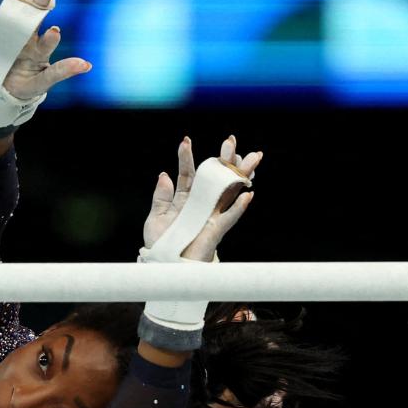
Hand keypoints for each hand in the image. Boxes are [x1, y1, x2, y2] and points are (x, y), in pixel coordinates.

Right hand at [0, 0, 91, 102]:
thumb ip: (61, 72)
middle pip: (35, 14)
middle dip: (41, 1)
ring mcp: (7, 32)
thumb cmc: (24, 86)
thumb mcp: (42, 83)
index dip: (52, 35)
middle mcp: (26, 35)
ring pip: (14, 10)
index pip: (49, 38)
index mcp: (40, 48)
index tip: (54, 32)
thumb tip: (88, 65)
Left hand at [144, 134, 262, 260]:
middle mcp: (200, 204)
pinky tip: (248, 194)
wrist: (164, 266)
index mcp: (184, 199)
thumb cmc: (161, 243)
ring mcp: (210, 216)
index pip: (188, 174)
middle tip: (230, 141)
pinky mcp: (216, 230)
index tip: (185, 141)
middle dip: (223, 160)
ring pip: (229, 192)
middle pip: (215, 178)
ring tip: (251, 158)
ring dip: (240, 176)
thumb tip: (164, 175)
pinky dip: (239, 207)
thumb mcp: (156, 218)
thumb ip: (161, 198)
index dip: (186, 158)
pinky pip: (230, 217)